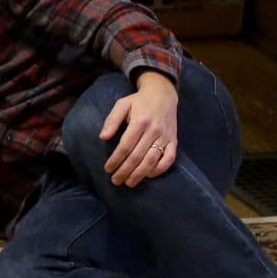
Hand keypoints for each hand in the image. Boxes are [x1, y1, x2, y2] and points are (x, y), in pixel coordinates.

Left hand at [99, 71, 178, 187]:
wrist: (163, 94)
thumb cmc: (139, 101)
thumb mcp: (122, 104)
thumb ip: (112, 120)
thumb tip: (102, 137)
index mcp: (140, 121)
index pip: (125, 146)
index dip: (116, 159)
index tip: (108, 169)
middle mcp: (154, 130)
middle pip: (137, 156)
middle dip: (125, 171)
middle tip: (115, 181)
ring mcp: (166, 137)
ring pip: (152, 160)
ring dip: (140, 174)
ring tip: (129, 183)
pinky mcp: (174, 141)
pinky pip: (169, 159)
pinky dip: (159, 169)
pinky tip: (148, 175)